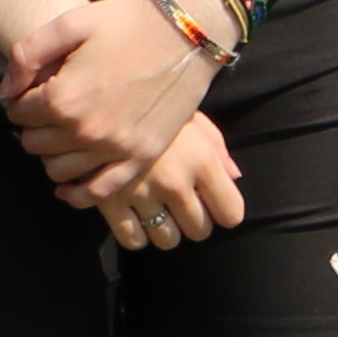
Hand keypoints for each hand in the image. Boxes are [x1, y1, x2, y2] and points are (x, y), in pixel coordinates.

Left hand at [0, 0, 221, 205]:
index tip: (34, 91)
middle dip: (34, 127)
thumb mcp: (70, 23)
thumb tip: (7, 91)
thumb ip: (27, 55)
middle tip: (47, 111)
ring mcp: (116, 147)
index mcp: (64, 97)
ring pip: (60, 169)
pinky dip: (78, 194)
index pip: (19, 113)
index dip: (21, 101)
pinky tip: (67, 188)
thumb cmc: (128, 21)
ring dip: (52, 154)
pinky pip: (101, 191)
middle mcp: (86, 130)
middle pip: (35, 143)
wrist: (188, 29)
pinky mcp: (142, 156)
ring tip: (62, 136)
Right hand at [96, 118, 247, 250]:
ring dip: (165, 229)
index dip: (224, 210)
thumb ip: (218, 150)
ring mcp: (141, 194)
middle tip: (181, 204)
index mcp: (201, 159)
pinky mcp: (108, 202)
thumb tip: (235, 178)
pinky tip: (135, 215)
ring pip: (167, 240)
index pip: (231, 213)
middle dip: (194, 221)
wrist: (102, 96)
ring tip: (158, 209)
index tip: (213, 203)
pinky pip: (133, 240)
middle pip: (199, 231)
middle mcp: (174, 181)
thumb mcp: (193, 118)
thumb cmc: (156, 105)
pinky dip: (136, 234)